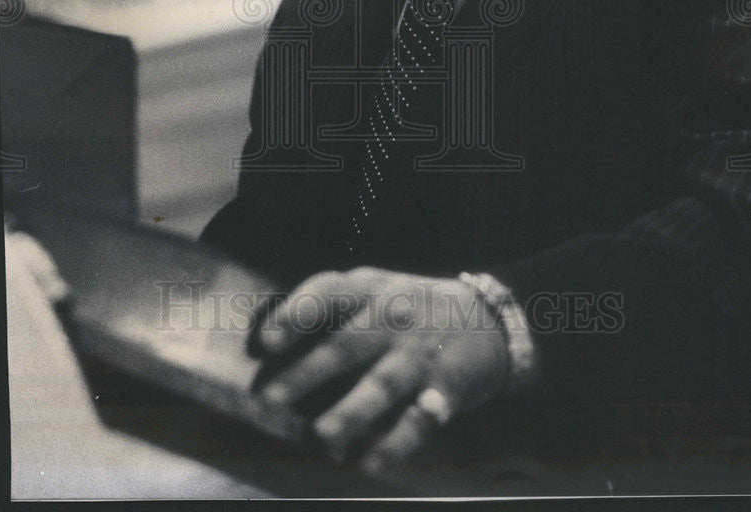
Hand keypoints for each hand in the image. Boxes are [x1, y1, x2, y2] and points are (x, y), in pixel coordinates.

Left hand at [250, 266, 509, 473]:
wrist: (489, 320)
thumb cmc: (407, 308)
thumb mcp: (374, 290)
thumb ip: (326, 308)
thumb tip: (261, 342)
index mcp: (368, 290)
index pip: (328, 294)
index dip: (295, 315)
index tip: (265, 342)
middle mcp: (392, 318)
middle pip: (346, 345)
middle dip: (306, 372)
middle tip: (268, 398)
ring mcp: (419, 354)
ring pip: (382, 384)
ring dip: (351, 411)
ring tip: (322, 435)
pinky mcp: (446, 389)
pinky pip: (419, 420)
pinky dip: (397, 442)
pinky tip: (371, 461)